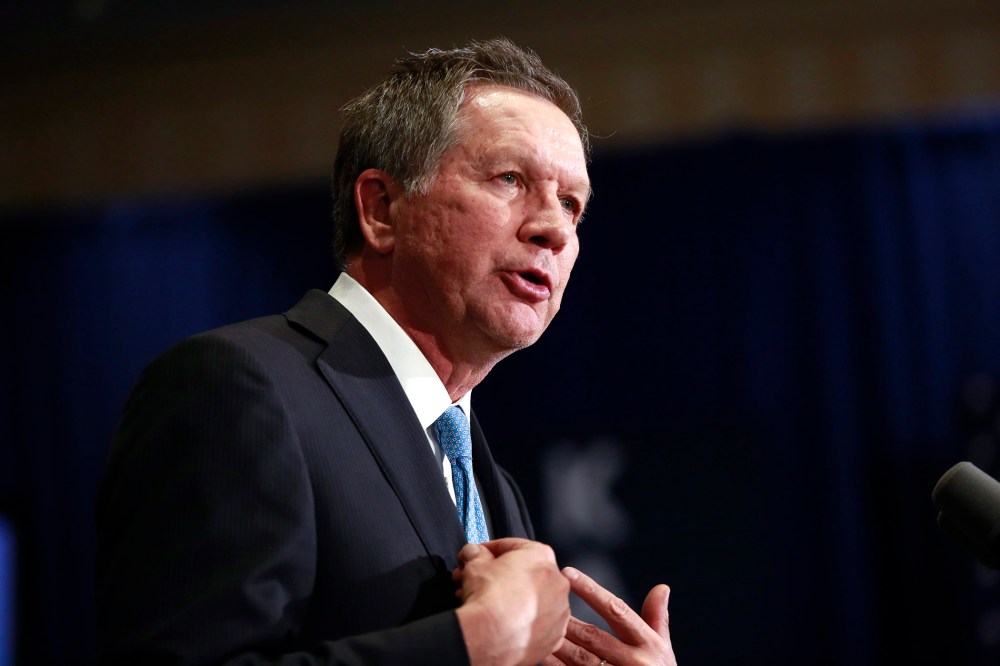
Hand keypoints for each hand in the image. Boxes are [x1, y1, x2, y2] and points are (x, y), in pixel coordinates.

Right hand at [453, 538, 570, 665]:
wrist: (491, 636)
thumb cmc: (489, 596)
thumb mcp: (475, 563)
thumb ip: (476, 554)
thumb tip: (473, 554)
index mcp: (542, 556)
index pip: (512, 546)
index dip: (489, 550)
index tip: (478, 556)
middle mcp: (557, 583)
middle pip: (524, 575)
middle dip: (498, 577)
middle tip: (477, 582)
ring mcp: (559, 613)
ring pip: (532, 602)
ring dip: (511, 601)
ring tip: (485, 606)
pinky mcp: (554, 638)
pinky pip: (536, 627)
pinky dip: (521, 625)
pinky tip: (500, 625)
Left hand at [542, 567, 676, 665]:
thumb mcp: (663, 649)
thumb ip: (657, 618)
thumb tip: (661, 588)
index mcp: (648, 645)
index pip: (616, 610)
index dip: (591, 590)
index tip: (568, 573)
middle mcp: (634, 662)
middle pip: (593, 636)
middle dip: (568, 619)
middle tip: (546, 600)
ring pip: (579, 658)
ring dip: (558, 641)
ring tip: (539, 624)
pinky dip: (556, 664)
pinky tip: (542, 652)